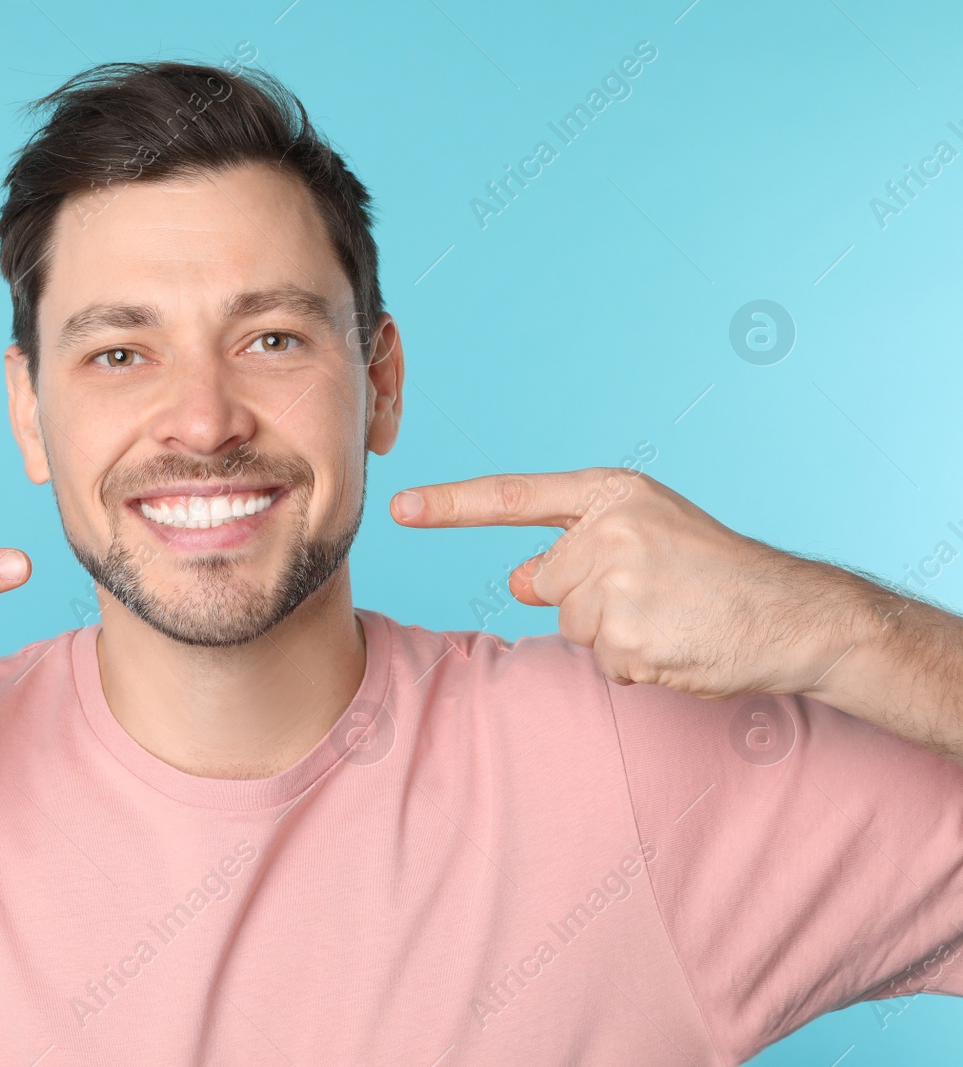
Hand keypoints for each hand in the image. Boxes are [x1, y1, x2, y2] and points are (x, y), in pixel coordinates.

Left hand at [390, 469, 848, 699]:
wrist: (795, 613)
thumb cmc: (719, 572)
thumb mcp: (649, 531)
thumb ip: (578, 546)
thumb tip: (518, 579)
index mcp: (613, 494)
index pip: (514, 498)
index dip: (453, 505)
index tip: (401, 507)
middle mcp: (608, 532)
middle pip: (543, 585)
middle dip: (585, 601)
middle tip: (657, 595)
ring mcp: (615, 585)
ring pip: (573, 628)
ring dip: (614, 637)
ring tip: (673, 619)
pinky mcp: (626, 637)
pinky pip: (602, 663)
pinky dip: (635, 664)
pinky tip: (678, 645)